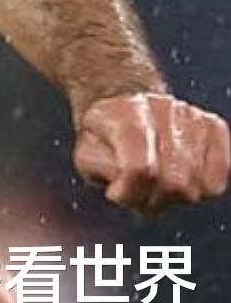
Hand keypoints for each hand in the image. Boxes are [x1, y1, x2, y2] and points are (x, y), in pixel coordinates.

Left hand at [72, 91, 230, 218]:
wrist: (123, 102)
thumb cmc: (105, 135)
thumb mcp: (85, 152)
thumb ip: (99, 171)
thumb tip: (124, 189)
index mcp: (125, 115)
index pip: (140, 169)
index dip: (130, 193)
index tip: (117, 194)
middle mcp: (163, 110)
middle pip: (174, 182)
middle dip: (153, 200)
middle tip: (139, 197)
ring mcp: (192, 117)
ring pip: (199, 184)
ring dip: (176, 198)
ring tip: (157, 187)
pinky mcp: (215, 127)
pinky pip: (220, 176)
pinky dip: (202, 187)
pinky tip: (181, 179)